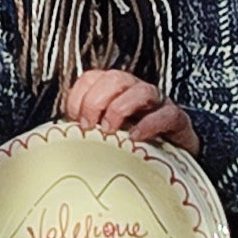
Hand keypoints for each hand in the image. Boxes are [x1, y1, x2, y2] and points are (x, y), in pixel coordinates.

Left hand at [56, 68, 201, 158]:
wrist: (172, 160)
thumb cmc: (134, 145)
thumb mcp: (105, 135)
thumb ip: (87, 129)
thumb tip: (61, 134)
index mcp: (114, 91)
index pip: (92, 77)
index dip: (79, 94)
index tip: (73, 117)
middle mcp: (134, 91)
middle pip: (114, 78)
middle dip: (96, 100)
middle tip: (90, 125)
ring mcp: (157, 103)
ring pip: (141, 90)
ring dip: (120, 108)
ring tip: (111, 130)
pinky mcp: (176, 119)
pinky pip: (166, 113)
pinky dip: (149, 124)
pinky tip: (136, 138)